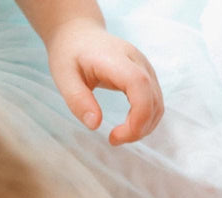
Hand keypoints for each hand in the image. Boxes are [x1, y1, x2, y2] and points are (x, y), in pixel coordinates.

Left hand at [46, 17, 162, 143]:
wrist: (79, 34)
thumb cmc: (70, 53)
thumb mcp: (63, 76)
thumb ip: (77, 99)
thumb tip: (95, 124)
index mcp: (116, 58)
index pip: (140, 86)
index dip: (136, 116)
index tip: (115, 136)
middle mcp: (137, 61)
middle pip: (153, 100)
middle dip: (138, 128)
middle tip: (114, 139)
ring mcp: (146, 69)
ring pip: (157, 105)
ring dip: (143, 127)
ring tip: (120, 134)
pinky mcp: (148, 77)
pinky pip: (155, 104)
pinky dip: (145, 120)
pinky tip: (128, 126)